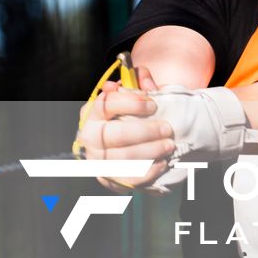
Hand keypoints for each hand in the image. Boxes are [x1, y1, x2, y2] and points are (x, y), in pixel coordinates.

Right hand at [77, 65, 177, 191]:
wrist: (122, 147)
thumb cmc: (129, 117)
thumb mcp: (133, 97)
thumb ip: (139, 83)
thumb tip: (144, 78)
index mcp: (92, 113)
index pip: (105, 105)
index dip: (129, 103)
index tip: (152, 104)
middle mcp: (89, 137)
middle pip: (113, 135)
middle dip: (144, 132)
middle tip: (167, 129)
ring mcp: (97, 160)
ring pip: (121, 159)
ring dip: (149, 152)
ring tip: (169, 145)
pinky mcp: (108, 179)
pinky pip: (127, 179)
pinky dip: (147, 172)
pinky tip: (162, 163)